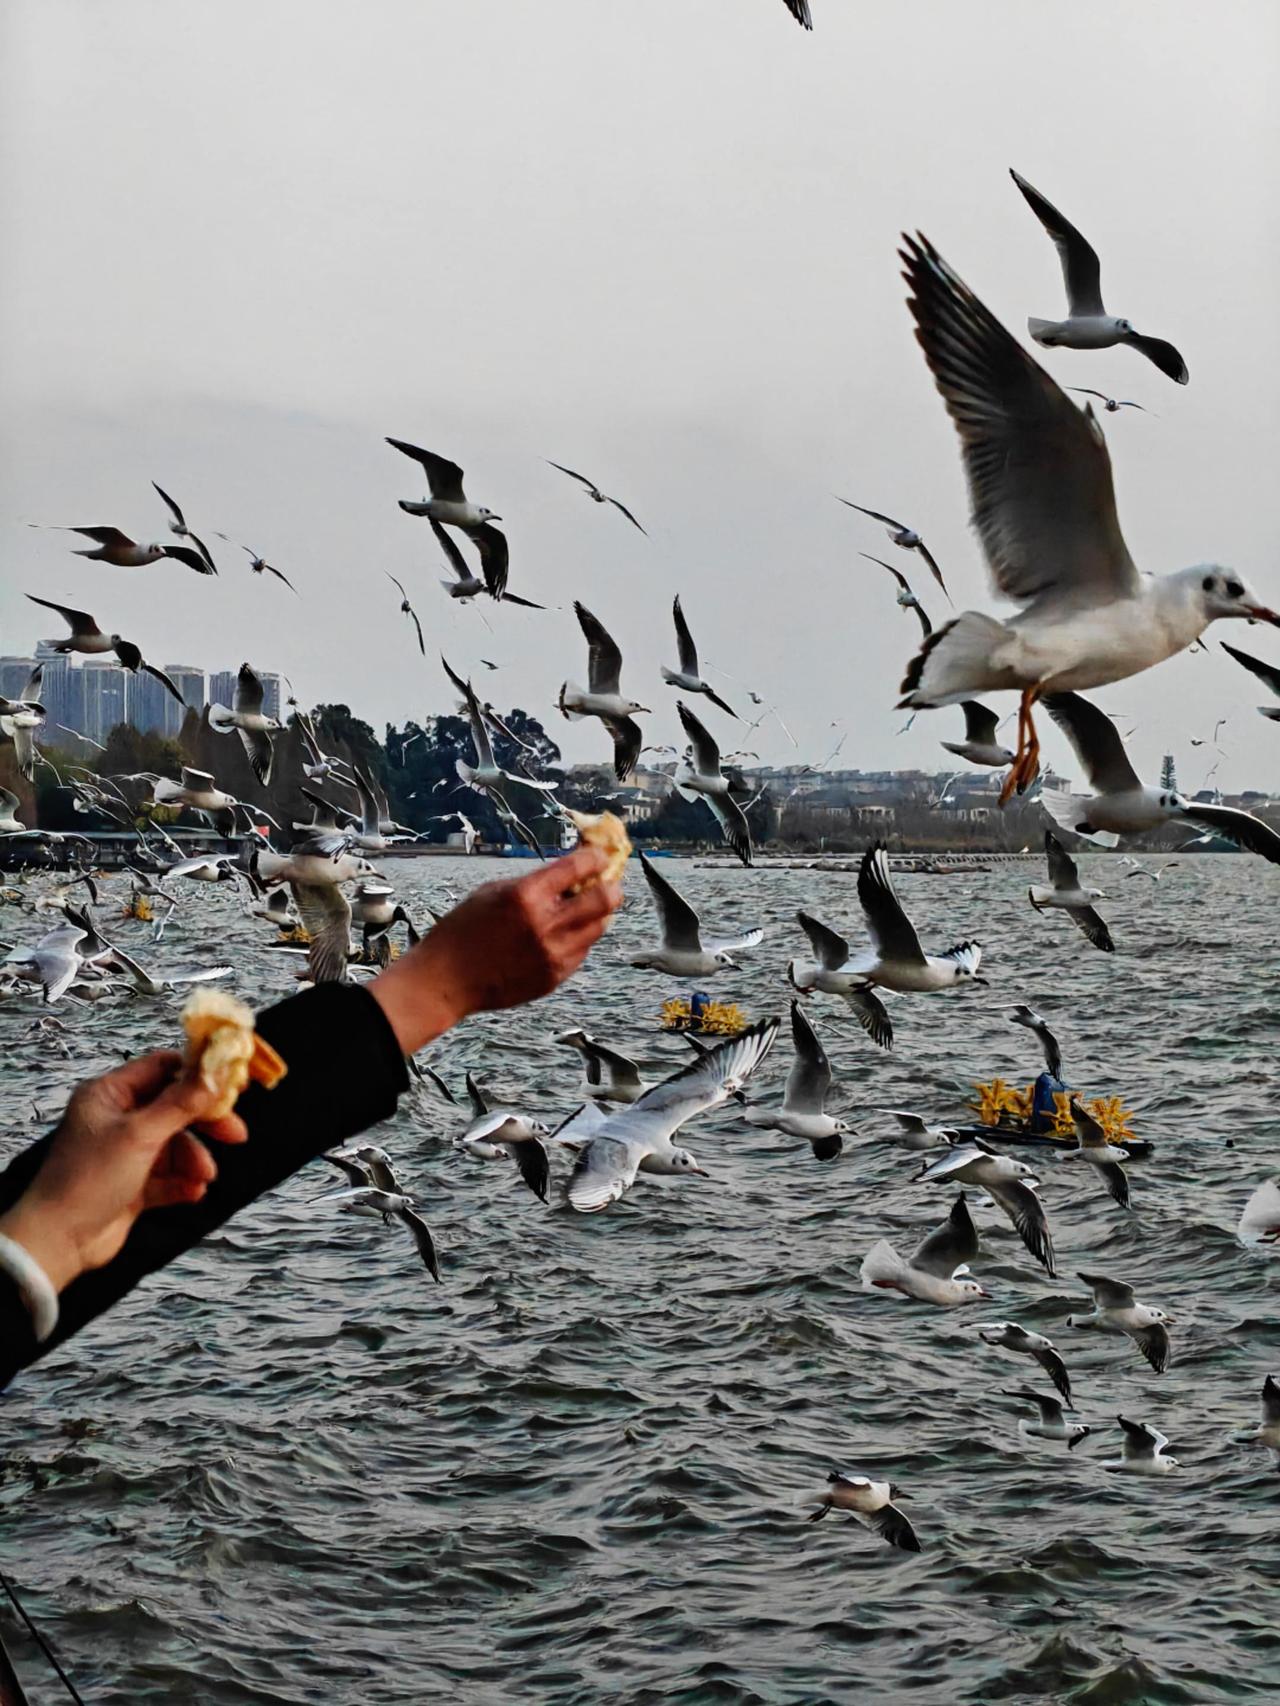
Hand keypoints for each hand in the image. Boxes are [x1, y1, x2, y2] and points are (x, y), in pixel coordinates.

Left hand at [0, 1051, 247, 1292]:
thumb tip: (216, 1072)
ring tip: (204, 1177)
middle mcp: (116, 1120)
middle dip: (205, 1123)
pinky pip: (168, 1176)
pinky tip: (194, 1192)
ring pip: (175, 1146)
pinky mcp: (132, 1185)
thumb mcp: (140, 1135)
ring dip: (194, 1160)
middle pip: (174, 1108)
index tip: (230, 1082)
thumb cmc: (87, 1180)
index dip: (196, 1074)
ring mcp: (124, 1153)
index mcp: (109, 1095)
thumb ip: (181, 1103)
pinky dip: (183, 1182)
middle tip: (235, 1134)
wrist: (60, 1241)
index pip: (161, 1069)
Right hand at [370, 846, 622, 1053]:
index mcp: (526, 895)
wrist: (447, 980)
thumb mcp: (493, 891)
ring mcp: (554, 953)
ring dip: (597, 914)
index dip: (596, 856)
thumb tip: (569, 873)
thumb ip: (533, 883)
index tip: (600, 853)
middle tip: (608, 883)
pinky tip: (563, 934)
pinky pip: (582, 951)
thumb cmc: (462, 930)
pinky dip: (579, 939)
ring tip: (584, 909)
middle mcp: (546, 924)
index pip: (578, 867)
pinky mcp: (555, 976)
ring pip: (600, 927)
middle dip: (611, 886)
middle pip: (604, 899)